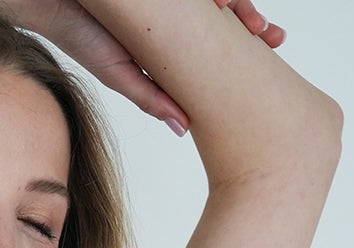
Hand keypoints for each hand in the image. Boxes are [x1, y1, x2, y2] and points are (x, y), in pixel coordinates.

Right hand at [5, 0, 284, 135]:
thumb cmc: (78, 33)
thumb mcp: (119, 70)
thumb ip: (151, 96)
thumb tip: (184, 129)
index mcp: (168, 37)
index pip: (213, 44)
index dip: (242, 51)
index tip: (270, 50)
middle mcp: (173, 11)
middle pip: (222, 17)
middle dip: (250, 24)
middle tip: (275, 37)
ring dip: (236, 5)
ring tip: (256, 24)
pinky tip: (226, 3)